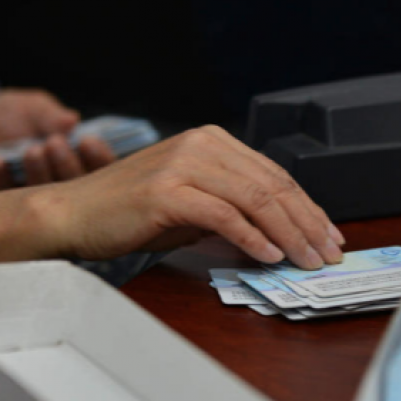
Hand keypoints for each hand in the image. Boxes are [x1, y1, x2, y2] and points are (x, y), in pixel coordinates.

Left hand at [0, 89, 116, 195]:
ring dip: (41, 175)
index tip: (87, 141)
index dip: (99, 159)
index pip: (100, 169)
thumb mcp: (31, 107)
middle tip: (54, 143)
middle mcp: (60, 184)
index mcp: (76, 159)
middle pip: (78, 190)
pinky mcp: (1, 208)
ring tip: (31, 150)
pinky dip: (3, 180)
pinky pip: (7, 199)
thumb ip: (50, 115)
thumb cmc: (7, 115)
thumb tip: (72, 120)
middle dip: (68, 166)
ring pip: (46, 200)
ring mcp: (32, 199)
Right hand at [37, 125, 345, 269]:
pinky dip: (252, 238)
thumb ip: (232, 207)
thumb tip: (279, 233)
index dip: (307, 207)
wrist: (74, 214)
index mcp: (211, 140)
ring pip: (256, 198)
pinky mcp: (168, 191)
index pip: (274, 174)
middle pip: (272, 185)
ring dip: (288, 234)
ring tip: (305, 260)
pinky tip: (268, 256)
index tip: (327, 235)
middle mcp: (201, 143)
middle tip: (326, 254)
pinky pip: (224, 215)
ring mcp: (184, 164)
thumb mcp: (191, 203)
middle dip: (307, 223)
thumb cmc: (129, 212)